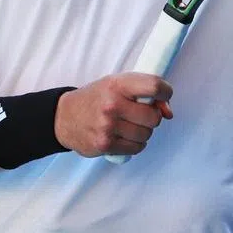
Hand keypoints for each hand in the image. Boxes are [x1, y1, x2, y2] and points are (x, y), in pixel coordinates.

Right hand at [54, 73, 173, 157]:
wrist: (65, 117)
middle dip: (152, 117)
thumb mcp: (117, 84)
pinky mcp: (105, 145)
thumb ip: (144, 92)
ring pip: (146, 134)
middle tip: (140, 114)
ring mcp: (108, 126)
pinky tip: (124, 136)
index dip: (166, 92)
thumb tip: (168, 112)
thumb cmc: (96, 98)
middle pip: (153, 117)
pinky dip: (135, 144)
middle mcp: (112, 104)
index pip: (154, 86)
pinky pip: (136, 148)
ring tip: (129, 125)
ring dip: (143, 132)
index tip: (164, 96)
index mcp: (117, 84)